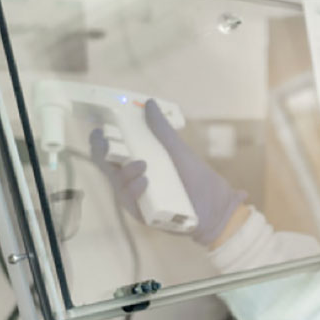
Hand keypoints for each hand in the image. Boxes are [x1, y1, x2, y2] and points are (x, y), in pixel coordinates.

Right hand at [89, 99, 246, 246]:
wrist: (218, 208)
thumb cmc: (199, 179)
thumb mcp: (179, 151)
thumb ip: (163, 130)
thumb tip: (149, 103)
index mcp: (139, 161)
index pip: (112, 150)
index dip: (102, 139)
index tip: (102, 128)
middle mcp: (133, 180)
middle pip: (106, 165)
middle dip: (103, 151)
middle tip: (106, 141)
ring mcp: (137, 198)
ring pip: (116, 184)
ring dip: (125, 172)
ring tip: (142, 165)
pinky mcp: (143, 215)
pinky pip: (130, 203)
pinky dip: (134, 191)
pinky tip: (144, 182)